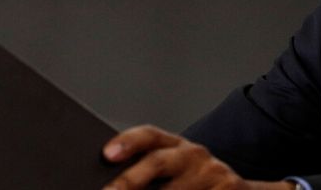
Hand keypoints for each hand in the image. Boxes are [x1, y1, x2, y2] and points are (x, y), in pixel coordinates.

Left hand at [101, 124, 274, 189]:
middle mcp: (194, 156)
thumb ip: (148, 173)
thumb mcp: (175, 171)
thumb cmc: (195, 184)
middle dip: (130, 180)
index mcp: (177, 146)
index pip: (150, 136)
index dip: (129, 141)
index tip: (108, 153)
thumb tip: (113, 184)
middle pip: (157, 162)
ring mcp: (212, 175)